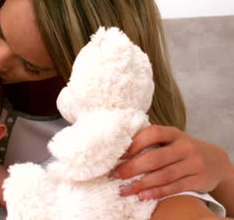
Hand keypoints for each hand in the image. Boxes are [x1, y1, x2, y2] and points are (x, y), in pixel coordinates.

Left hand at [111, 125, 230, 199]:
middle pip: (156, 157)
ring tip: (123, 189)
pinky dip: (157, 192)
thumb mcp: (170, 140)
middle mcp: (185, 147)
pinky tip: (142, 196)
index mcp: (174, 133)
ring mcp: (194, 164)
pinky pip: (175, 187)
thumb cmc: (181, 149)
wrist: (214, 161)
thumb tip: (117, 149)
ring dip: (141, 183)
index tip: (117, 155)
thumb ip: (149, 141)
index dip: (134, 143)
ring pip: (164, 175)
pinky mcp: (198, 181)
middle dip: (132, 167)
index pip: (152, 133)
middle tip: (114, 175)